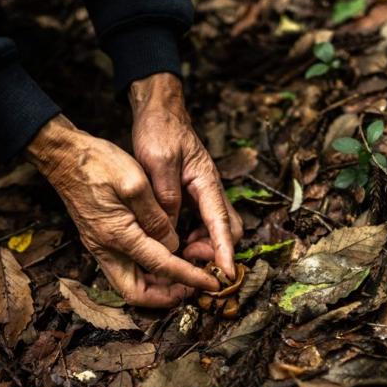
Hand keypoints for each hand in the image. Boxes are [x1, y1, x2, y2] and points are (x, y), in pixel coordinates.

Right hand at [27, 115, 219, 306]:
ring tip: (181, 274)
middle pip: (137, 293)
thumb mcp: (134, 182)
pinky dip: (144, 271)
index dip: (190, 277)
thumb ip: (155, 217)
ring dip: (155, 285)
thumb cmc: (98, 163)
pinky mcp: (98, 240)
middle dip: (166, 296)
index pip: (162, 266)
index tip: (212, 283)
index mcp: (118, 235)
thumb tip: (172, 244)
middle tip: (191, 286)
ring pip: (129, 283)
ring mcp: (100, 246)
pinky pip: (123, 268)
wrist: (63, 157)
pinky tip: (160, 256)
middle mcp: (106, 248)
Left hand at [129, 73, 242, 278]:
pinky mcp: (194, 194)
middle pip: (228, 229)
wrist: (160, 111)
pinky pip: (202, 221)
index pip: (222, 223)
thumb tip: (170, 232)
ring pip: (216, 228)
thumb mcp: (158, 162)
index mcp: (207, 181)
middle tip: (188, 260)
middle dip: (215, 251)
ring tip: (179, 254)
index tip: (226, 275)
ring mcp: (204, 193)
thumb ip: (166, 196)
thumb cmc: (161, 131)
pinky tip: (175, 240)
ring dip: (204, 245)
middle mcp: (211, 190)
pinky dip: (194, 235)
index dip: (225, 251)